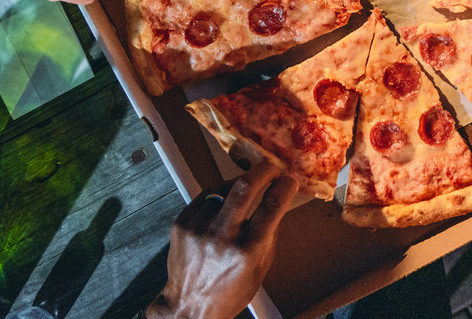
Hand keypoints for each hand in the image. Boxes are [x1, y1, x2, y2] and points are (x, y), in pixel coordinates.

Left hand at [147, 163, 298, 318]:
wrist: (188, 305)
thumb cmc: (229, 292)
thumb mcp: (261, 269)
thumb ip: (269, 234)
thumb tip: (278, 201)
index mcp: (247, 251)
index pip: (271, 206)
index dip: (284, 186)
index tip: (290, 179)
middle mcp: (222, 236)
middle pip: (244, 187)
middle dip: (263, 170)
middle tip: (271, 166)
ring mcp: (198, 228)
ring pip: (223, 187)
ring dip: (238, 184)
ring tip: (245, 189)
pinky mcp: (182, 223)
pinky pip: (205, 197)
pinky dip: (218, 196)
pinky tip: (223, 203)